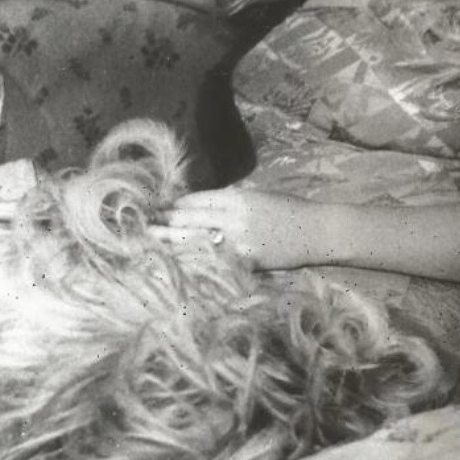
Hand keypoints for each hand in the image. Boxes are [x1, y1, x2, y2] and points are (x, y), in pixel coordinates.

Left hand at [156, 188, 320, 269]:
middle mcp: (234, 219)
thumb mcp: (257, 195)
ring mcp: (239, 243)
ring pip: (194, 243)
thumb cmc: (288, 209)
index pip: (193, 201)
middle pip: (187, 221)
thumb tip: (196, 206)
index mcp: (236, 198)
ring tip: (149, 242)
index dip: (172, 206)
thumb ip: (228, 200)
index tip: (155, 209)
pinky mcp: (246, 263)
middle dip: (163, 224)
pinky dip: (195, 261)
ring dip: (169, 242)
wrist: (318, 231)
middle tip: (141, 226)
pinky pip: (214, 262)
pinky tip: (178, 263)